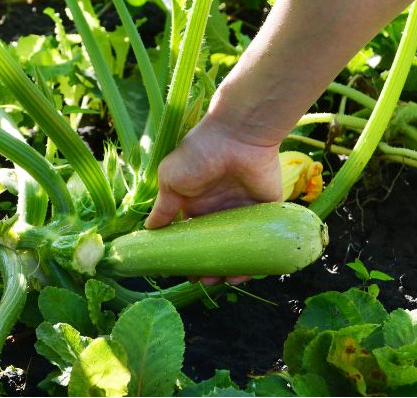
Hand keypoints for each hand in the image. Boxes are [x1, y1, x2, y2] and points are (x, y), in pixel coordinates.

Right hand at [144, 115, 281, 284]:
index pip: (191, 235)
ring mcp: (244, 210)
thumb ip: (163, 207)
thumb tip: (149, 230)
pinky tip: (246, 273)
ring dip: (231, 266)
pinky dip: (256, 258)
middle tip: (205, 282)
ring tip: (223, 282)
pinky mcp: (267, 210)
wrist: (237, 135)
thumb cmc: (199, 154)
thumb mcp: (171, 179)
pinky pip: (263, 239)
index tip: (183, 272)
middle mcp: (220, 209)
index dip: (187, 254)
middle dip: (210, 266)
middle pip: (216, 245)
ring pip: (239, 247)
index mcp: (196, 203)